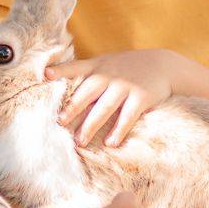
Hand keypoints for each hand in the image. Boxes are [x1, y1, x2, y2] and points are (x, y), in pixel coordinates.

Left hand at [46, 49, 175, 147]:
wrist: (162, 65)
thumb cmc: (125, 68)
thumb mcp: (106, 64)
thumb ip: (86, 75)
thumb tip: (60, 95)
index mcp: (97, 66)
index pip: (75, 67)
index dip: (61, 70)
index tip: (46, 74)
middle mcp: (109, 74)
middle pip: (88, 91)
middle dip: (73, 107)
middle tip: (60, 122)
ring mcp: (126, 85)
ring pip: (105, 107)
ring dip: (91, 125)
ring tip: (79, 141)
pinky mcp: (141, 97)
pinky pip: (128, 116)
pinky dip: (118, 130)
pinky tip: (110, 143)